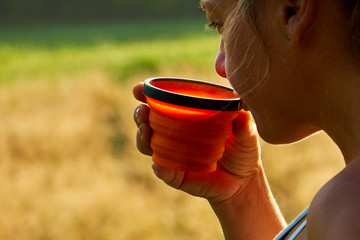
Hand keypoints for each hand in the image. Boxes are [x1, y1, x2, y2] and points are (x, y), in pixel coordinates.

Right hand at [133, 82, 260, 203]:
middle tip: (143, 111)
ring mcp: (173, 154)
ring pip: (148, 145)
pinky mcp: (177, 175)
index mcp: (187, 117)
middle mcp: (175, 133)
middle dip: (139, 114)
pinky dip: (160, 168)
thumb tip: (242, 114)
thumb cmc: (243, 150)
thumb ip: (246, 124)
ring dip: (142, 137)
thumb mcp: (248, 134)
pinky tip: (158, 164)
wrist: (243, 181)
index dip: (146, 94)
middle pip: (148, 121)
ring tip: (146, 131)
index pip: (162, 102)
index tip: (138, 89)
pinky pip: (164, 171)